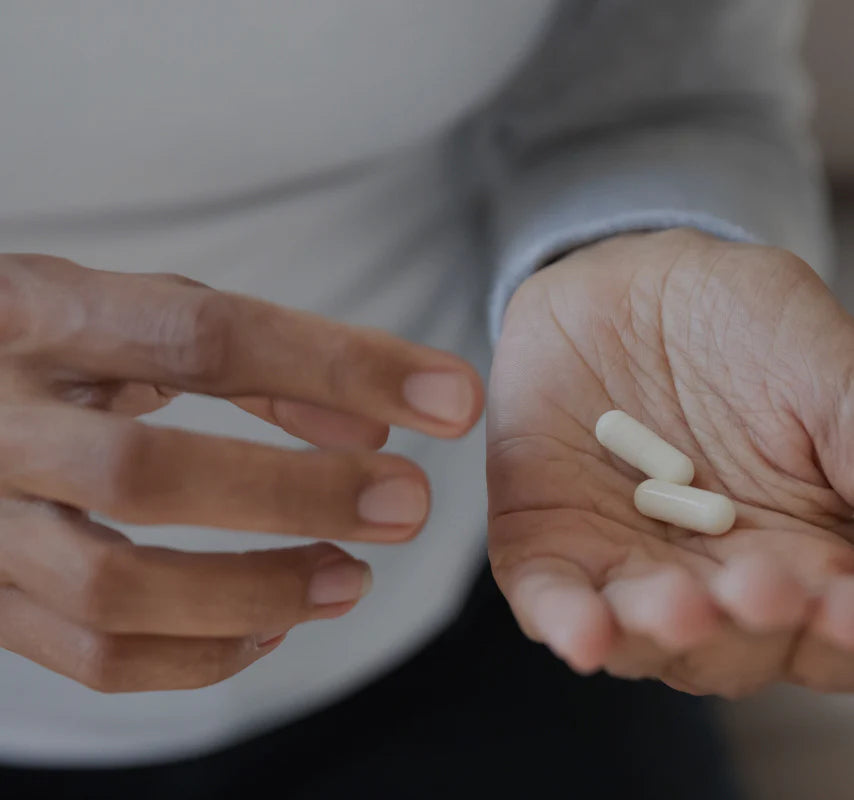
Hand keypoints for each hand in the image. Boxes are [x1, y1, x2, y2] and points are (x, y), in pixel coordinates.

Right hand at [0, 253, 482, 691]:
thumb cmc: (61, 342)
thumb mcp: (144, 316)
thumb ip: (260, 365)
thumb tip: (375, 426)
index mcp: (40, 315)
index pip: (208, 338)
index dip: (341, 365)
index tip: (450, 398)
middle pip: (151, 476)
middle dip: (300, 495)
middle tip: (408, 504)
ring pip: (117, 589)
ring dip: (259, 593)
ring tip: (353, 580)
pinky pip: (94, 656)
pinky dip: (200, 656)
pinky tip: (269, 627)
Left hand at [487, 228, 853, 696]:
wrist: (621, 287)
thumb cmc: (737, 326)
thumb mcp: (818, 367)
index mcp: (803, 553)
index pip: (832, 622)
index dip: (842, 627)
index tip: (848, 608)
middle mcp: (717, 578)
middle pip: (742, 644)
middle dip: (752, 628)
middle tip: (764, 593)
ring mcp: (632, 569)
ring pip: (648, 635)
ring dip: (663, 633)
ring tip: (680, 609)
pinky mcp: (556, 549)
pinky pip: (555, 601)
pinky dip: (567, 622)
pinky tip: (584, 633)